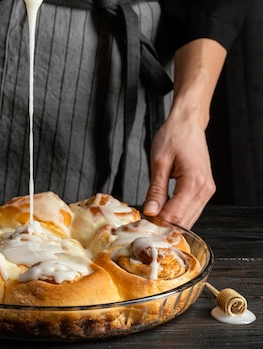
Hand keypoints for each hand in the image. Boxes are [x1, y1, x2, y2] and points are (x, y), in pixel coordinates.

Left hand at [143, 112, 215, 228]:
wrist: (188, 123)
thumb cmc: (174, 136)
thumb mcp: (159, 162)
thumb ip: (156, 190)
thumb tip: (151, 212)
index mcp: (194, 182)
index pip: (175, 215)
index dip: (157, 223)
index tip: (142, 224)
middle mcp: (205, 190)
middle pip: (184, 222)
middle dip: (164, 225)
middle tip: (144, 223)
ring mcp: (207, 190)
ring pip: (190, 219)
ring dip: (171, 221)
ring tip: (152, 216)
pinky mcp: (205, 189)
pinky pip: (192, 209)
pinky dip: (178, 212)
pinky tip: (164, 208)